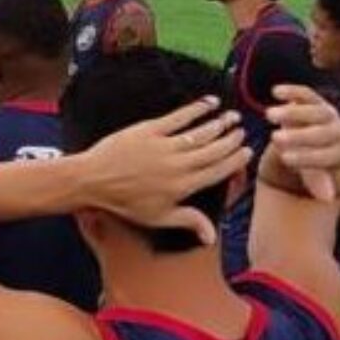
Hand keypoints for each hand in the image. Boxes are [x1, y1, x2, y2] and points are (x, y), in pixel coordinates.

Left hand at [76, 97, 249, 243]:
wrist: (93, 180)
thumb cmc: (124, 202)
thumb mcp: (157, 217)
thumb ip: (188, 221)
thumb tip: (212, 236)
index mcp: (184, 186)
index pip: (218, 170)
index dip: (235, 160)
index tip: (247, 151)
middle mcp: (179, 164)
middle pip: (214, 149)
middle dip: (231, 140)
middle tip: (242, 131)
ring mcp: (164, 145)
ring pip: (201, 132)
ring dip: (220, 123)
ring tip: (232, 117)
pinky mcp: (150, 130)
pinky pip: (179, 117)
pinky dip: (197, 109)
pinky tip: (210, 103)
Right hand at [260, 85, 339, 201]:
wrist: (308, 143)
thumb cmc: (308, 162)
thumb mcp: (311, 174)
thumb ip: (317, 182)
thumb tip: (327, 198)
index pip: (329, 155)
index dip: (308, 157)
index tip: (285, 158)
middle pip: (324, 132)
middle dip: (299, 136)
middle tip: (274, 139)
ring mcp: (330, 113)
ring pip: (317, 110)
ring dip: (292, 112)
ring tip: (269, 116)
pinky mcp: (316, 99)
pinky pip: (307, 93)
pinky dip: (292, 90)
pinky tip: (275, 92)